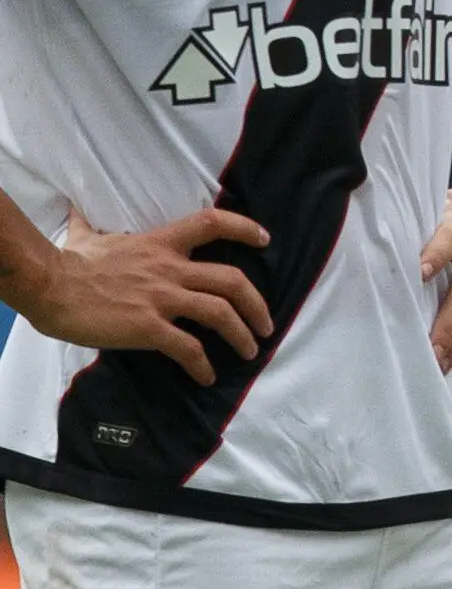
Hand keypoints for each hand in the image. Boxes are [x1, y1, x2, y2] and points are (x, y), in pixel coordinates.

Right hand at [24, 209, 273, 384]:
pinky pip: (187, 348)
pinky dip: (203, 364)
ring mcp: (161, 298)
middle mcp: (170, 269)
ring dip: (242, 335)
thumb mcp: (88, 236)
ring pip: (220, 314)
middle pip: (232, 281)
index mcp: (161, 243)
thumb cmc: (67, 263)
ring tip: (249, 351)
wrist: (49, 287)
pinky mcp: (148, 327)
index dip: (244, 228)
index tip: (265, 239)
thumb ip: (91, 226)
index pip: (213, 223)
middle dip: (257, 305)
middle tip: (266, 325)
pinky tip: (206, 375)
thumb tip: (76, 213)